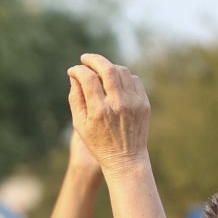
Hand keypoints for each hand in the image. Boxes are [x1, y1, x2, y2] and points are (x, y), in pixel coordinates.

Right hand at [66, 53, 150, 174]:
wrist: (126, 159)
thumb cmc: (98, 143)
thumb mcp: (80, 125)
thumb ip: (75, 98)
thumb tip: (75, 76)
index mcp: (99, 111)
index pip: (88, 78)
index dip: (79, 70)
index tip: (74, 70)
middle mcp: (118, 104)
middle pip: (108, 69)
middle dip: (94, 59)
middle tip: (86, 58)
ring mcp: (134, 103)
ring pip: (122, 71)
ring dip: (109, 67)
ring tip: (101, 72)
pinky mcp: (144, 103)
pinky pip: (134, 80)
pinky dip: (123, 77)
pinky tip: (115, 83)